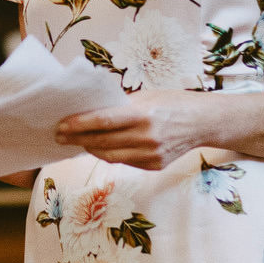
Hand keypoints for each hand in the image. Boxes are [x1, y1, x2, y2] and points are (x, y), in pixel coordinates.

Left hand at [54, 90, 207, 169]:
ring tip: (76, 142)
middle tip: (59, 135)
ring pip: (109, 156)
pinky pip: (124, 161)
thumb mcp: (146, 96)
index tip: (61, 125)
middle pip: (102, 141)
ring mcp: (151, 154)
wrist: (204, 122)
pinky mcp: (154, 166)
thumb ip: (120, 104)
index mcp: (143, 114)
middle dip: (76, 139)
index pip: (103, 121)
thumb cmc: (172, 102)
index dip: (78, 125)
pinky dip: (109, 154)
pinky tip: (99, 147)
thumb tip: (90, 110)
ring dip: (89, 149)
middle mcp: (146, 137)